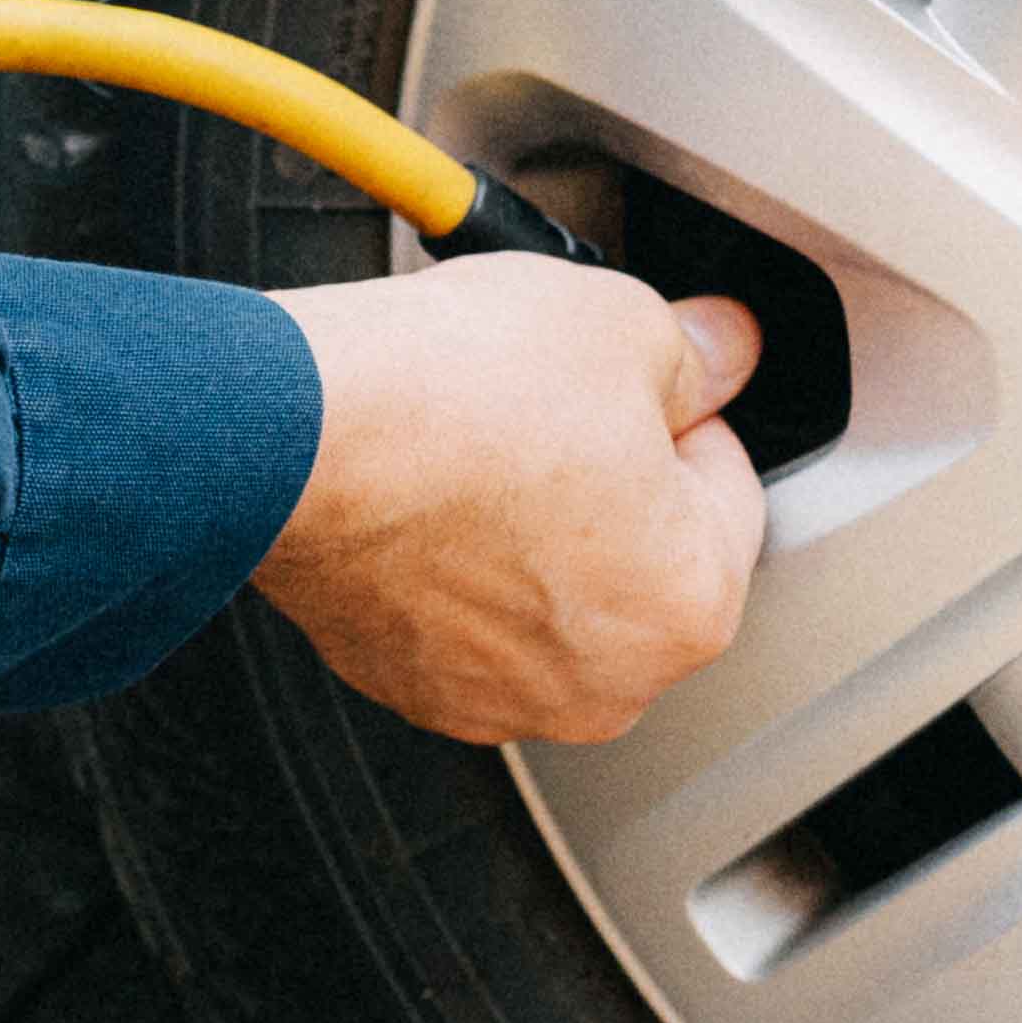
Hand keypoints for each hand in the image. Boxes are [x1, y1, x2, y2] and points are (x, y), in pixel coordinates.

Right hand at [254, 260, 766, 743]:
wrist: (291, 435)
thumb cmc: (449, 398)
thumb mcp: (619, 326)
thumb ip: (695, 354)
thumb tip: (720, 351)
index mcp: (688, 609)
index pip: (731, 494)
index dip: (685, 418)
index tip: (643, 386)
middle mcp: (603, 684)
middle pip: (642, 560)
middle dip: (615, 485)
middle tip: (558, 409)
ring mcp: (496, 696)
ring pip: (550, 595)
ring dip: (534, 528)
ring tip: (486, 444)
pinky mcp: (406, 683)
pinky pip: (465, 618)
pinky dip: (456, 562)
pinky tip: (432, 491)